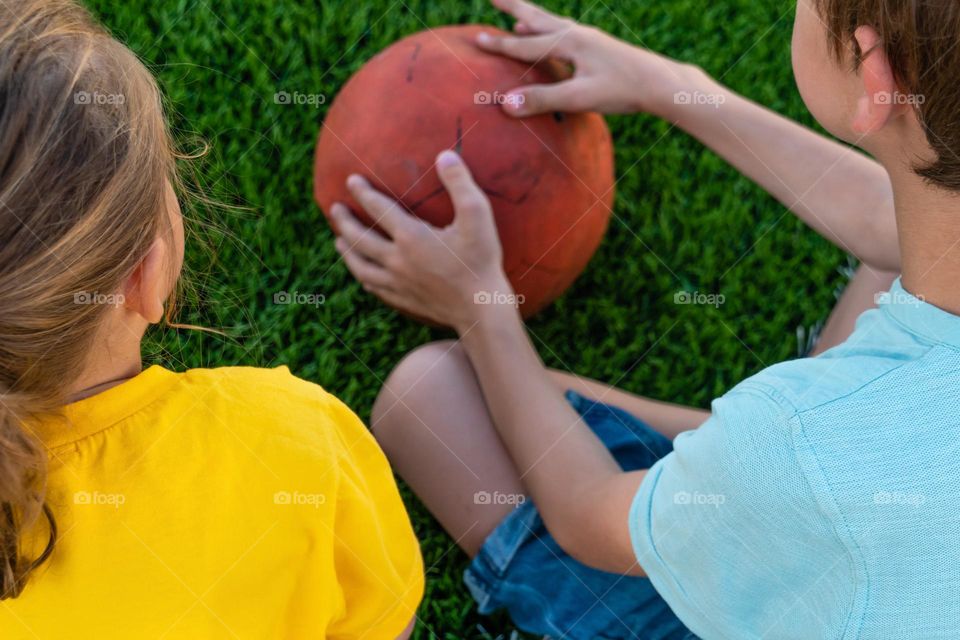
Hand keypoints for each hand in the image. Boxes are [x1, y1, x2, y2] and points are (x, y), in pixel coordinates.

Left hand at [332, 150, 512, 331]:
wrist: (482, 311)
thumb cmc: (481, 260)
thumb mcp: (477, 215)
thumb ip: (460, 182)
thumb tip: (444, 155)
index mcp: (411, 237)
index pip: (379, 209)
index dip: (363, 192)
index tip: (351, 180)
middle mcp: (397, 260)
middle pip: (361, 238)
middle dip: (345, 222)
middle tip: (334, 208)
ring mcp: (398, 284)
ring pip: (361, 266)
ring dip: (348, 252)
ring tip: (339, 241)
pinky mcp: (404, 301)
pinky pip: (375, 288)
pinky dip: (364, 278)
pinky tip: (362, 276)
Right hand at [476, 0, 696, 117]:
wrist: (661, 83)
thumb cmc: (622, 90)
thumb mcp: (580, 98)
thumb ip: (542, 99)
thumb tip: (505, 104)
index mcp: (570, 44)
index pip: (526, 44)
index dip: (501, 44)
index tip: (477, 40)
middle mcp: (578, 36)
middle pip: (538, 19)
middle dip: (513, 8)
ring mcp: (590, 40)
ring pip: (553, 25)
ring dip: (532, 19)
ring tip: (517, 18)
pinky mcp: (599, 49)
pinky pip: (566, 36)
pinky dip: (551, 33)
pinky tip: (554, 40)